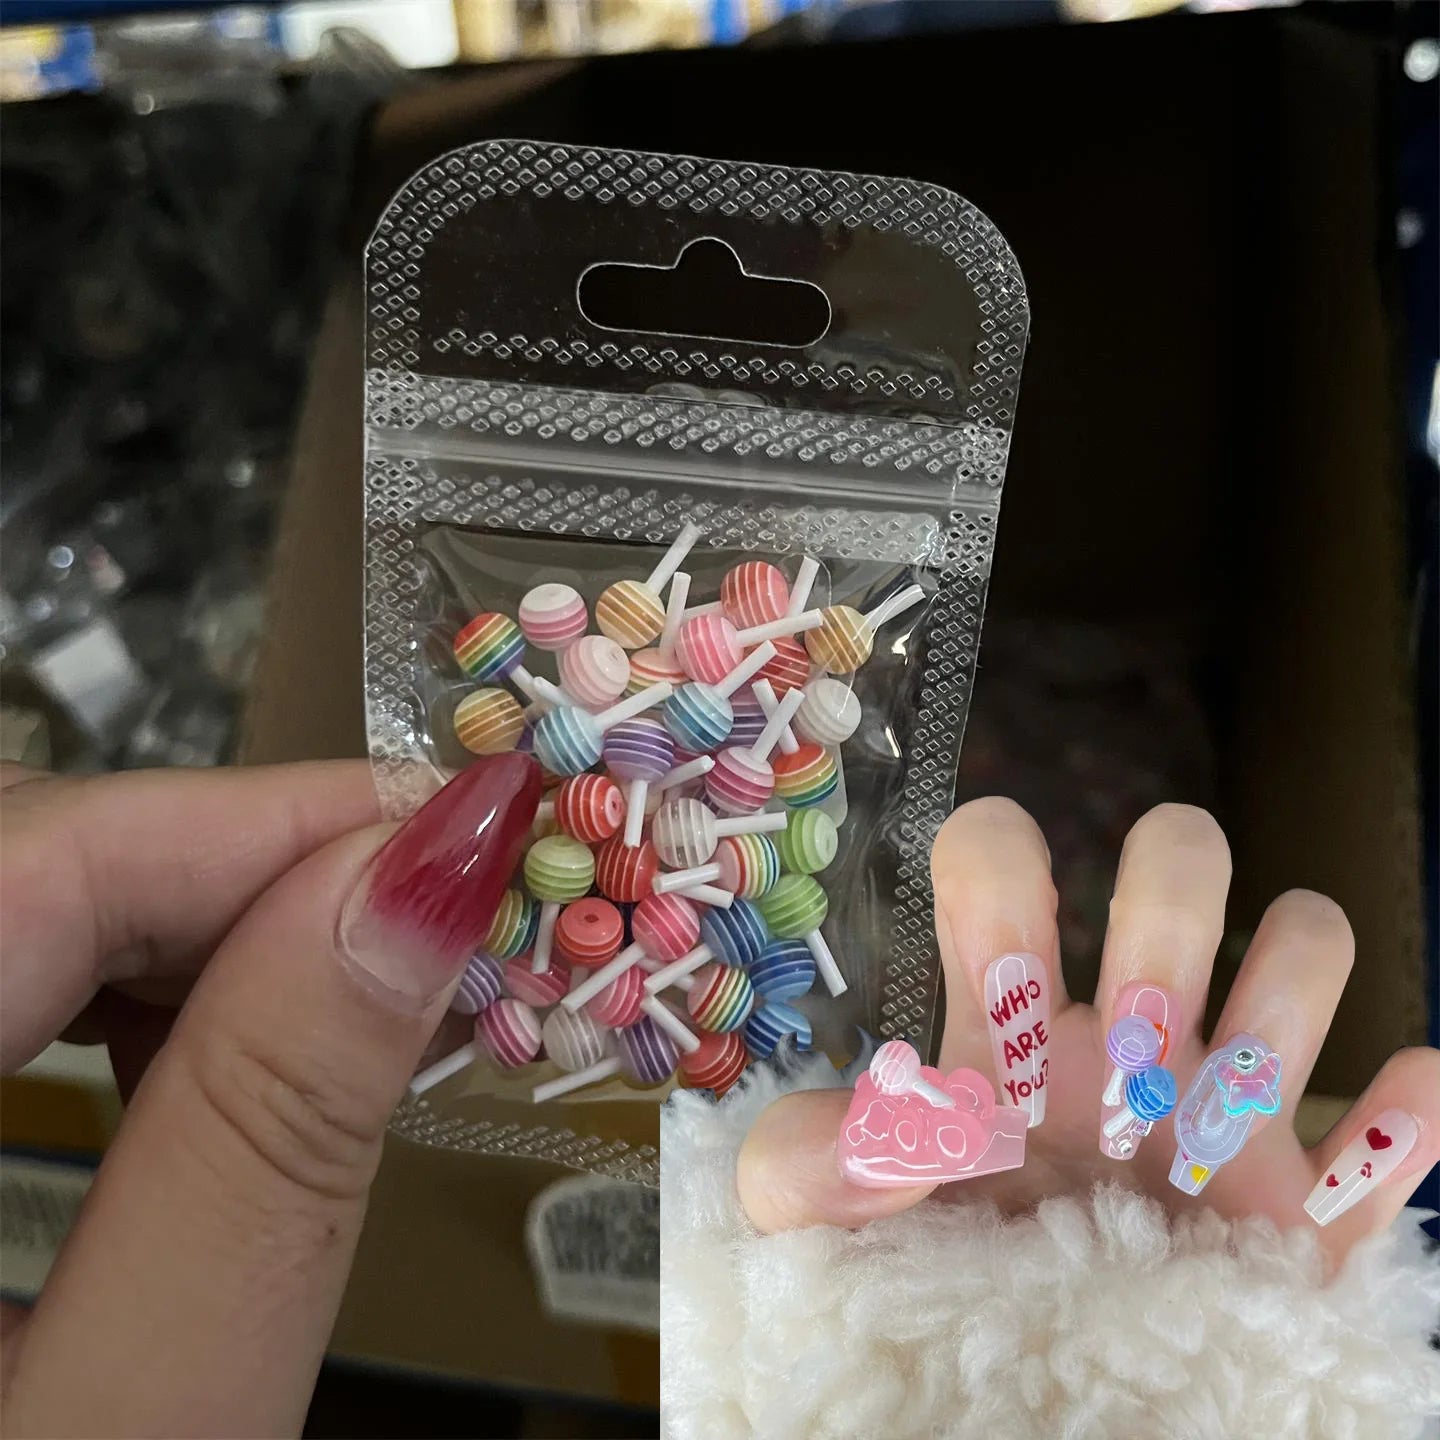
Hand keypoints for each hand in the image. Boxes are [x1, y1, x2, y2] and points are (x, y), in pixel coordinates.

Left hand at [0, 756, 536, 1436]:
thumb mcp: (135, 1438)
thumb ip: (268, 1150)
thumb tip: (424, 889)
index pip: (32, 862)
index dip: (272, 821)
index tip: (468, 832)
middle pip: (13, 863)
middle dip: (245, 868)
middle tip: (442, 913)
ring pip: (4, 904)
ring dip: (191, 918)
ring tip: (355, 976)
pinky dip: (119, 981)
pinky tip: (216, 1037)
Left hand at [738, 800, 1439, 1263]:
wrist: (1015, 1389)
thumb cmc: (914, 1275)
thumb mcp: (820, 1222)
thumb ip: (799, 1161)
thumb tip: (880, 1131)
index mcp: (1005, 1013)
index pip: (1001, 856)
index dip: (1002, 869)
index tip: (998, 965)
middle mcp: (1123, 1027)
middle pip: (1181, 862)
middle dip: (1170, 908)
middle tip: (1132, 1027)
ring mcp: (1226, 1105)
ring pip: (1307, 946)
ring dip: (1290, 990)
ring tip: (1222, 1103)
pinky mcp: (1305, 1209)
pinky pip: (1391, 1131)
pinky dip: (1405, 1117)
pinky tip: (1375, 1123)